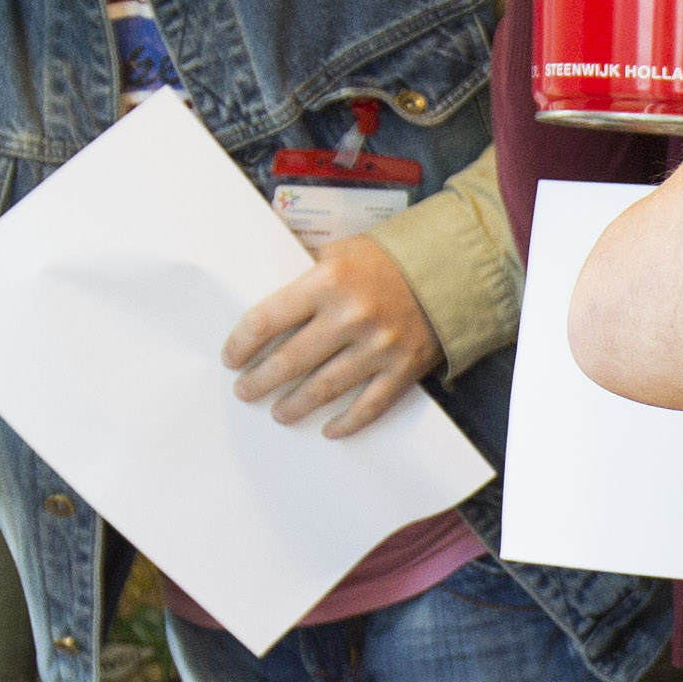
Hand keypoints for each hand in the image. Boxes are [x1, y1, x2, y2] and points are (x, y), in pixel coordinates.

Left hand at [226, 228, 441, 433]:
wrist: (451, 271)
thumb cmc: (387, 260)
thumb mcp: (341, 251)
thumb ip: (306, 276)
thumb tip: (271, 308)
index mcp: (328, 281)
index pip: (268, 320)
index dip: (242, 344)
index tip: (231, 358)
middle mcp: (351, 316)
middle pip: (290, 361)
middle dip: (260, 381)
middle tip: (246, 391)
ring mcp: (379, 347)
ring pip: (324, 388)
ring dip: (294, 405)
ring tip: (279, 412)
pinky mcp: (403, 369)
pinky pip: (369, 406)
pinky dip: (347, 422)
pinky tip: (328, 429)